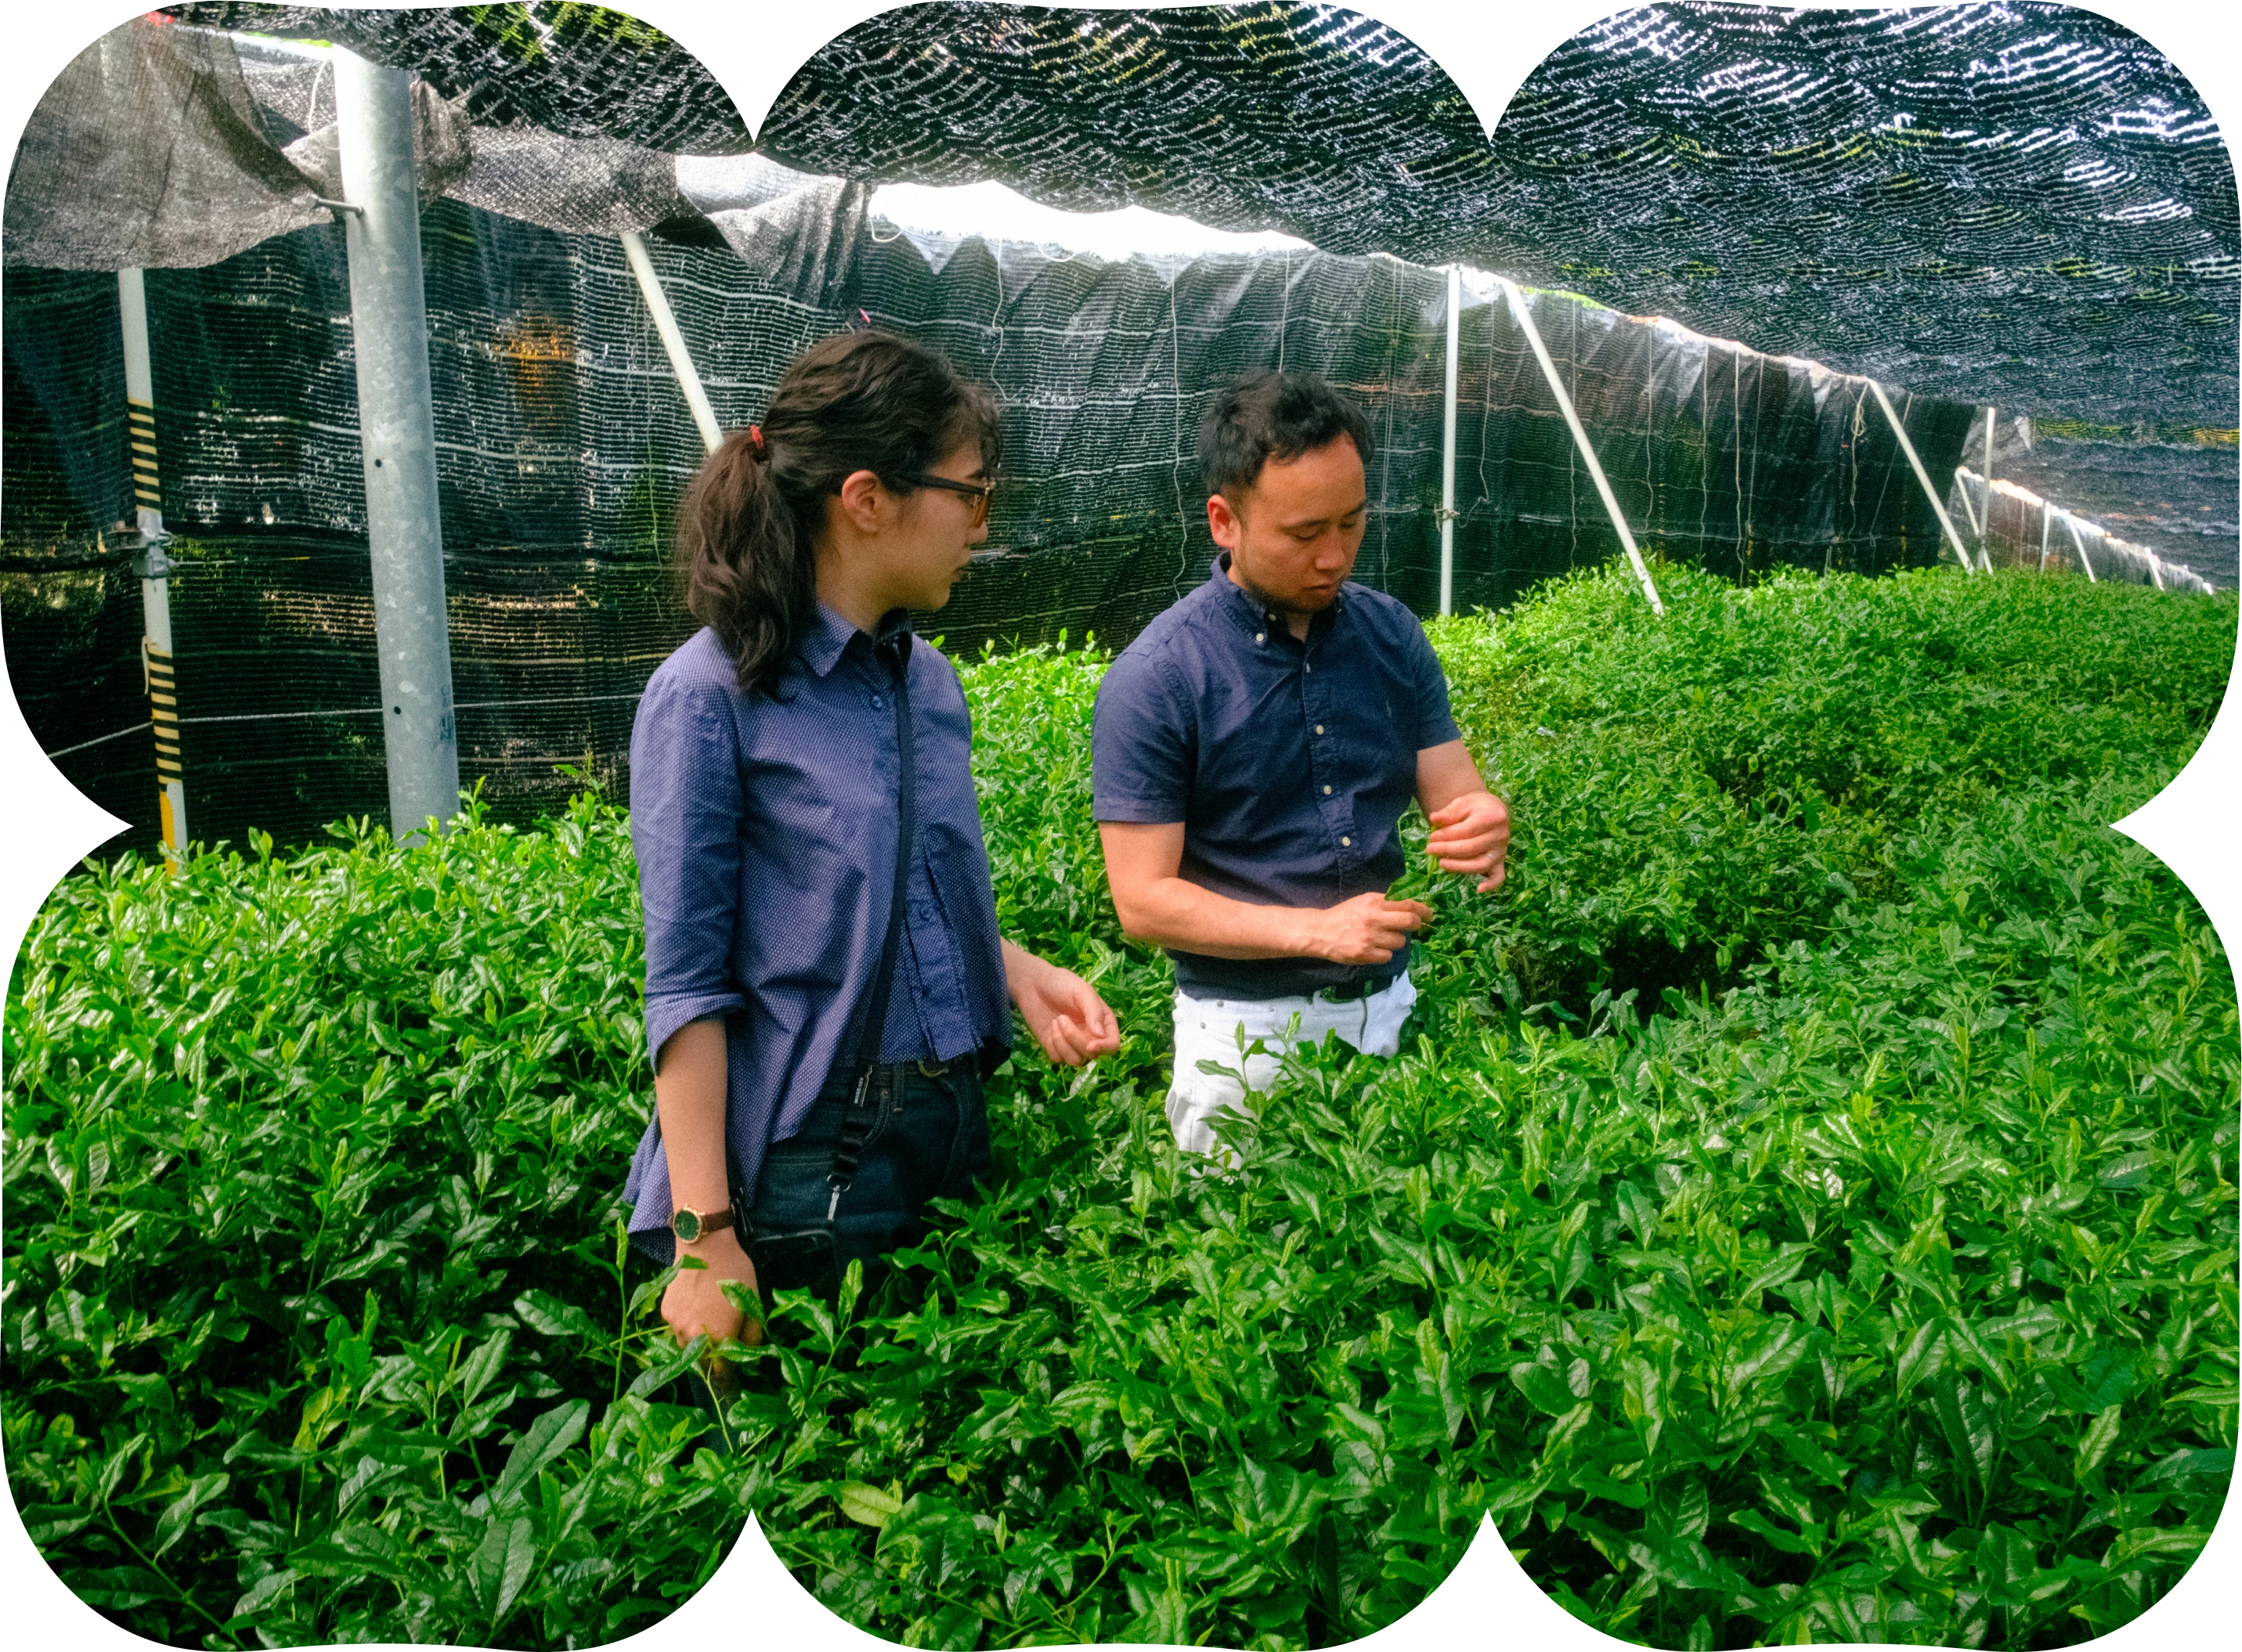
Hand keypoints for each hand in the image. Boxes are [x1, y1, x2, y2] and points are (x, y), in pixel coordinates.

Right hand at [661, 1225, 759, 1398]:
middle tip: (721, 1362)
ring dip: (697, 1348)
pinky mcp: (665, 1313)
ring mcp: (676, 1325)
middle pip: (702, 1364)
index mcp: (719, 1337)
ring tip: (708, 1335)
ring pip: (686, 1348)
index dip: (728, 1384)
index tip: (731, 1392)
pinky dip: (686, 1329)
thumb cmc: (735, 1272)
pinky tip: (696, 1314)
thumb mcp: (753, 1302)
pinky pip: (676, 1330)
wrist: (705, 1246)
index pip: (722, 1373)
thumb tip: (751, 1356)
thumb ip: (753, 1335)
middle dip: (712, 1366)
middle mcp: (694, 1337)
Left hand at [1008, 952, 1121, 1066]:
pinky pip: (1058, 1060)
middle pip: (1092, 1054)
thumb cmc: (1061, 983)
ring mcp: (1073, 1044)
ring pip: (1075, 1061)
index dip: (1104, 1048)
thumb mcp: (1082, 991)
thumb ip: (1094, 1012)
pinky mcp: (1056, 1048)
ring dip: (1062, 1043)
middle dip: (1075, 1039)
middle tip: (1061, 1017)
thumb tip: (1100, 1036)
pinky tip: (1049, 1027)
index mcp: (1103, 1022)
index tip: (1090, 1045)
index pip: (1112, 1044)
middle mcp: (1091, 1036)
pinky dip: (1052, 1046)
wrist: (1034, 984)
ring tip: (1055, 1021)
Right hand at [1313, 890, 1432, 963]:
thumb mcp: (1363, 901)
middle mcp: (1374, 919)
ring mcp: (1370, 938)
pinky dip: (1384, 953)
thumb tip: (1411, 906)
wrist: (1321, 932)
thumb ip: (1385, 902)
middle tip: (1416, 927)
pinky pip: (1388, 956)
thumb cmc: (1344, 915)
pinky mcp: (1365, 954)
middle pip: (1409, 922)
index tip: (1429, 915)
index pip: (1407, 904)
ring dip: (1396, 941)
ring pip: (1400, 942)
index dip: (1423, 910)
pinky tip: (1374, 948)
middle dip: (1417, 925)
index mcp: (1374, 902)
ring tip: (1382, 938)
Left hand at [1426, 789, 1510, 891]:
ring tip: (1441, 863)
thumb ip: (1449, 812)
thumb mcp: (1462, 803)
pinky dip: (1491, 884)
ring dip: (1460, 867)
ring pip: (1481, 864)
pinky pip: (1499, 876)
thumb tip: (1434, 819)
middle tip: (1430, 849)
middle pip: (1472, 848)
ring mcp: (1502, 850)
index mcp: (1493, 816)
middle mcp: (1501, 835)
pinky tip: (1479, 889)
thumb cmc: (1475, 806)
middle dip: (1448, 850)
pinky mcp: (1500, 861)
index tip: (1432, 837)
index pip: (1467, 831)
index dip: (1447, 836)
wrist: (1491, 809)